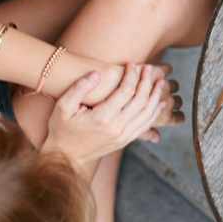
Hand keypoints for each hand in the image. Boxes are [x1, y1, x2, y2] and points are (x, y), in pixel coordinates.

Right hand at [43, 64, 171, 165]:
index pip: (125, 91)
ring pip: (147, 113)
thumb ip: (79, 88)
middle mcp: (116, 128)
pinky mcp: (125, 141)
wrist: (66, 158)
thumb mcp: (63, 107)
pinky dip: (154, 112)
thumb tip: (97, 73)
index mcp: (102, 118)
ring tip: (160, 82)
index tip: (133, 63)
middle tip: (149, 68)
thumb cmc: (61, 129)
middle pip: (140, 100)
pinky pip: (145, 125)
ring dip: (155, 96)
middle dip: (146, 82)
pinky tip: (159, 102)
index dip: (132, 75)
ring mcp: (123, 136)